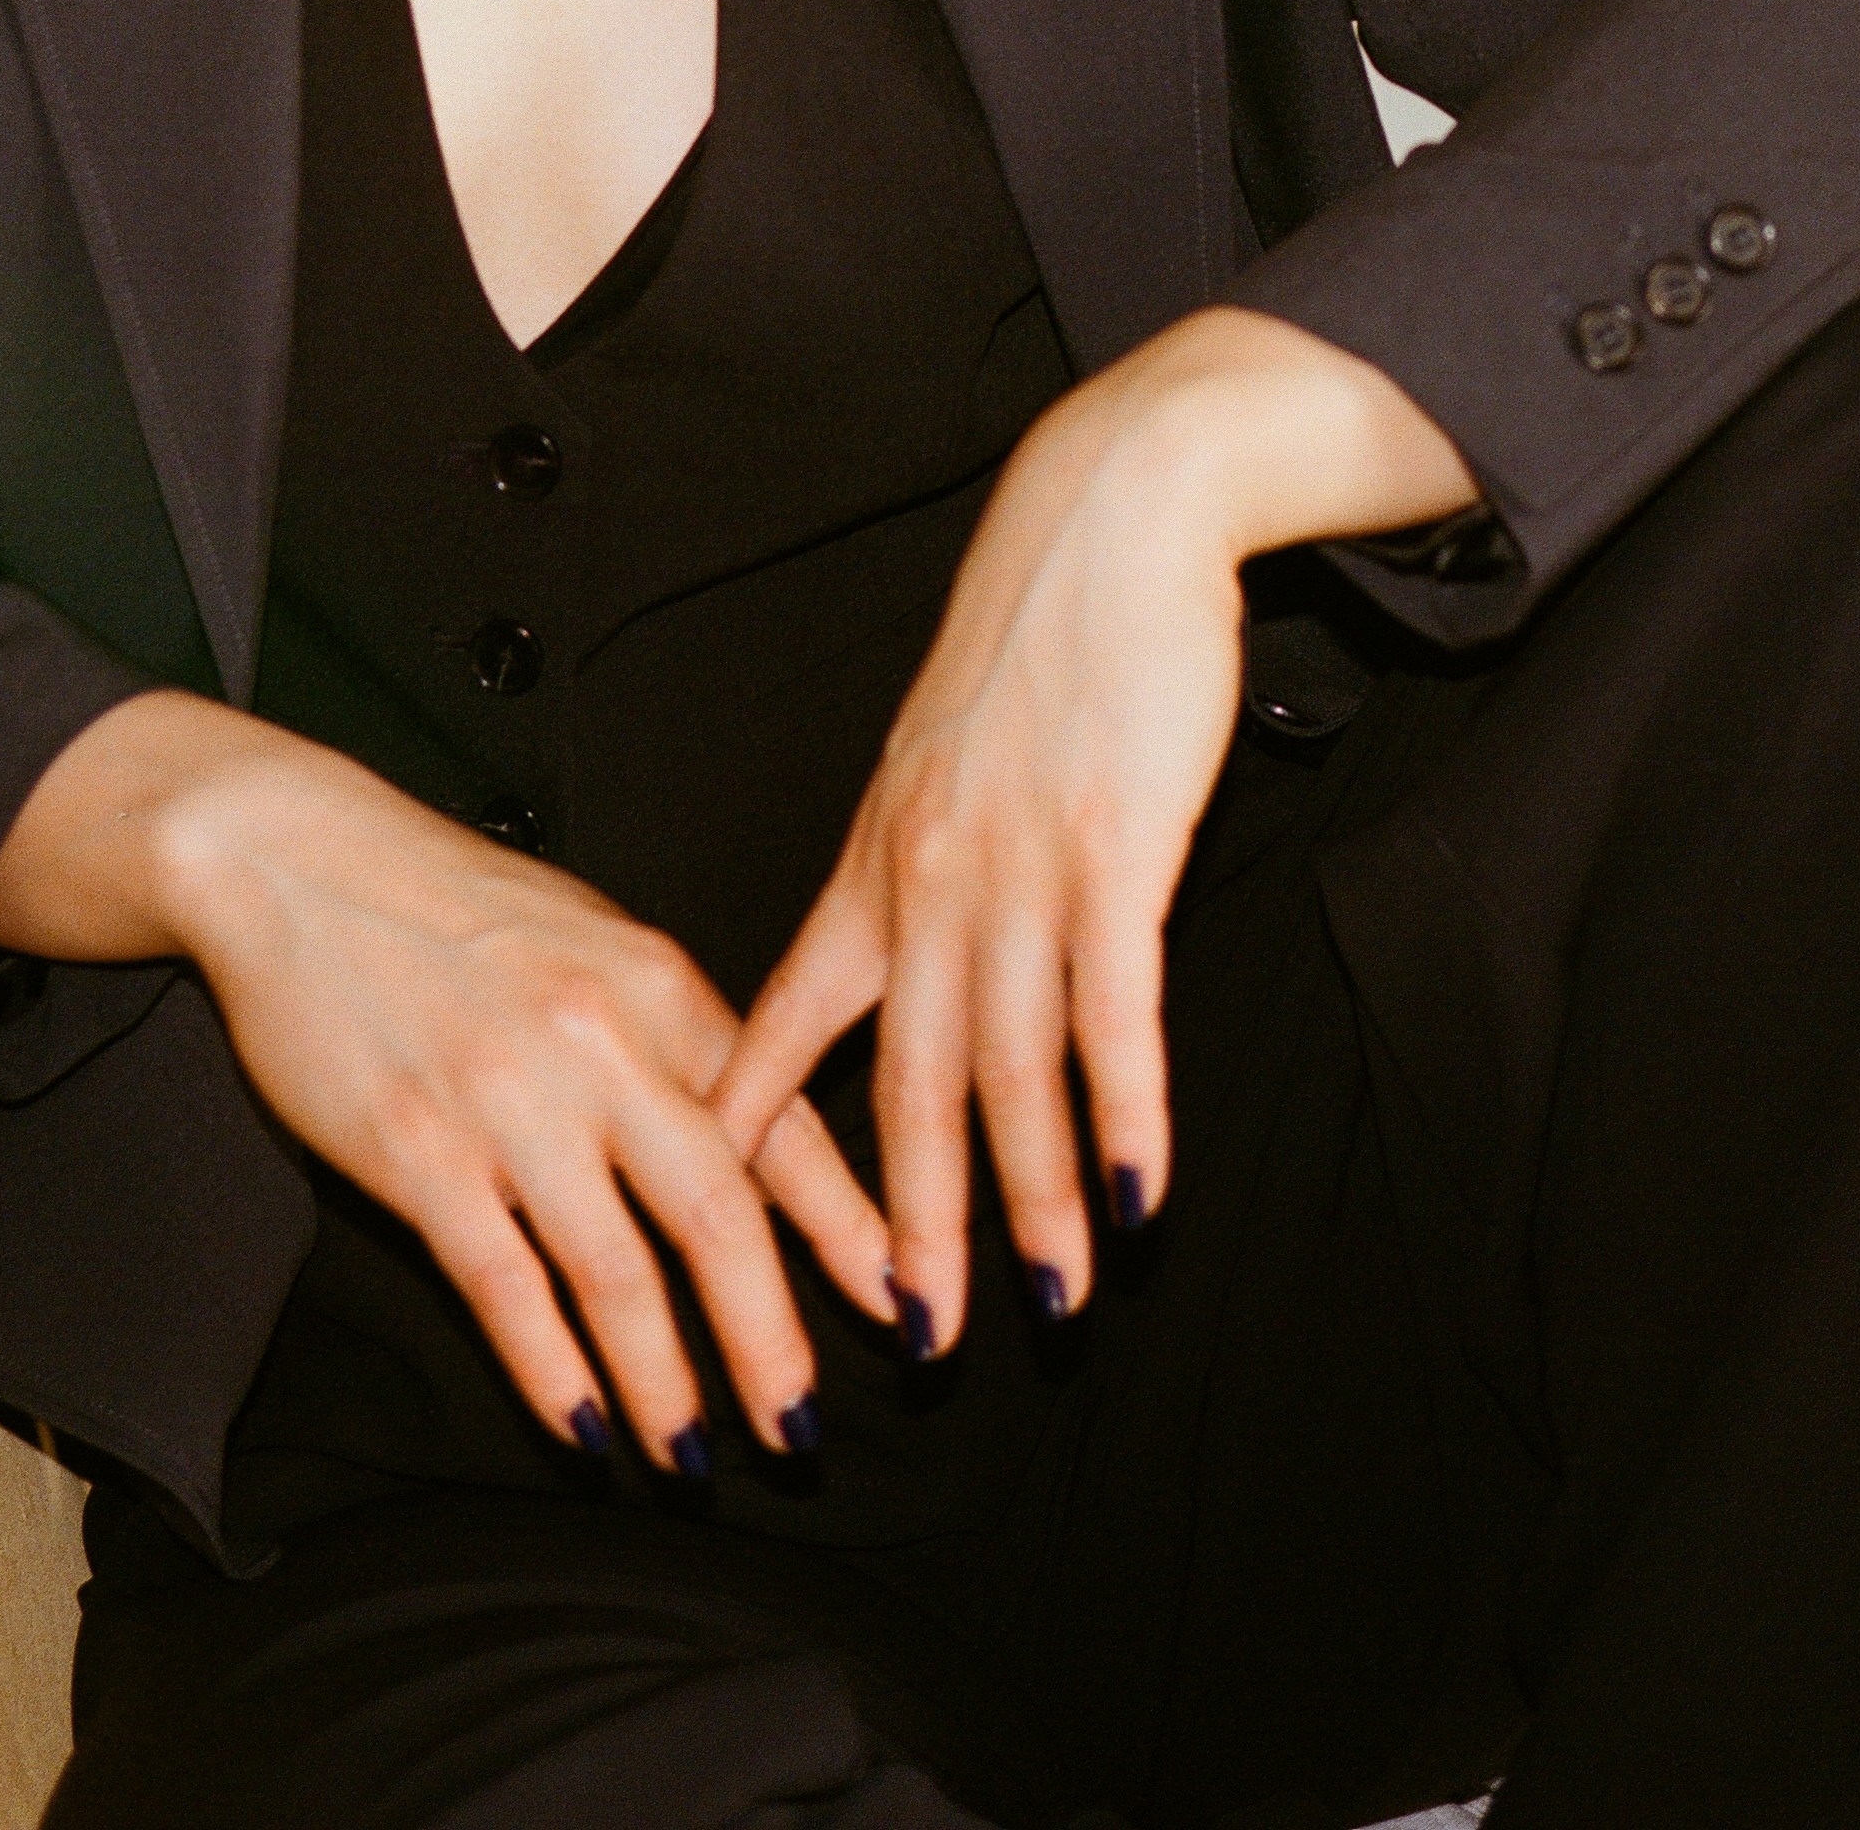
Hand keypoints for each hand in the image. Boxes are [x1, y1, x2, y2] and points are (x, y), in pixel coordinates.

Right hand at [0, 694, 895, 1471]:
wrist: (294, 858)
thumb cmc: (448, 901)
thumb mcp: (591, 938)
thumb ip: (670, 1033)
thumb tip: (751, 1141)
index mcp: (658, 985)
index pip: (781, 1125)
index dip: (847, 1228)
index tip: (897, 1302)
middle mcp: (601, 1046)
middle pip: (719, 1220)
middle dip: (771, 1341)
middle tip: (802, 1432)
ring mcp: (509, 1104)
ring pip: (618, 1275)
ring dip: (665, 1383)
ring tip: (693, 1457)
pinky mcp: (419, 1153)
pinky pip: (506, 1287)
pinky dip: (552, 1371)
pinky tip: (583, 1427)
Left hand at [712, 310, 1470, 1356]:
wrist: (1106, 516)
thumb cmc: (1029, 649)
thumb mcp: (930, 768)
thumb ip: (909, 879)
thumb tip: (889, 985)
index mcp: (871, 864)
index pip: (782, 1023)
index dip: (754, 1140)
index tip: (716, 1237)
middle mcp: (927, 878)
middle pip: (903, 1084)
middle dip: (910, 1228)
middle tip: (918, 1343)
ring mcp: (1020, 865)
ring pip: (1010, 1068)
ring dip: (1036, 1198)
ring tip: (1052, 1300)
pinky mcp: (1114, 846)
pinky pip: (1115, 1009)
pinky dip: (1126, 1112)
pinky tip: (1143, 1190)